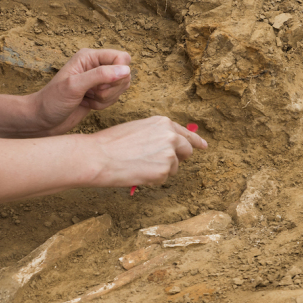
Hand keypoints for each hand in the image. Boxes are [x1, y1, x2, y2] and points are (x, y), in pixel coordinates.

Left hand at [31, 48, 131, 135]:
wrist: (42, 120)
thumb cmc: (52, 101)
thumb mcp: (75, 86)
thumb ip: (100, 75)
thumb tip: (126, 70)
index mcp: (89, 57)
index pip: (121, 57)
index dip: (119, 72)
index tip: (101, 85)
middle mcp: (95, 65)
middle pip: (124, 73)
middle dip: (111, 88)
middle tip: (91, 93)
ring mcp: (98, 80)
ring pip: (121, 86)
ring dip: (107, 98)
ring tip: (87, 99)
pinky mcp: (99, 93)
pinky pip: (115, 97)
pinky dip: (104, 104)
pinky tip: (88, 105)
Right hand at [83, 116, 208, 186]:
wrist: (99, 156)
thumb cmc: (112, 143)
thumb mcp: (138, 129)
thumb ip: (157, 134)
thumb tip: (169, 146)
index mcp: (163, 123)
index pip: (186, 133)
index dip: (195, 141)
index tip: (203, 146)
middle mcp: (171, 136)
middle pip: (186, 151)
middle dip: (177, 158)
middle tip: (161, 163)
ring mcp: (170, 154)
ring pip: (173, 168)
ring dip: (160, 170)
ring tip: (138, 165)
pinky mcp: (165, 171)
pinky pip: (163, 179)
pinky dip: (152, 179)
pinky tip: (138, 172)